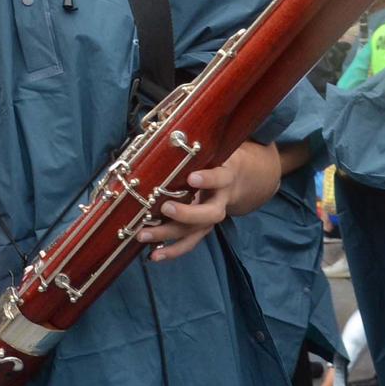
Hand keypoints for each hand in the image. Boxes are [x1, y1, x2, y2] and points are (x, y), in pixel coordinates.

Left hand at [139, 140, 280, 262]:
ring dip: (169, 235)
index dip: (208, 179)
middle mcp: (220, 199)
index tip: (193, 178)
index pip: (220, 177)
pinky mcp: (203, 229)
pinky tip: (153, 256)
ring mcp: (211, 217)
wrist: (240, 179)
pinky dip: (171, 251)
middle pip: (209, 213)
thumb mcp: (213, 149)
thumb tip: (161, 130)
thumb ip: (194, 147)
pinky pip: (189, 243)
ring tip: (144, 235)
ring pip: (195, 231)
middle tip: (165, 208)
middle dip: (187, 214)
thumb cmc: (217, 159)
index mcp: (224, 175)